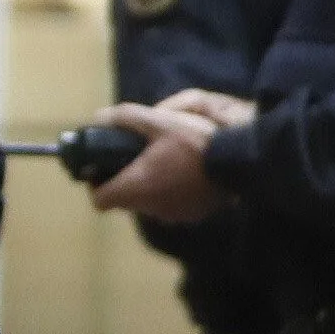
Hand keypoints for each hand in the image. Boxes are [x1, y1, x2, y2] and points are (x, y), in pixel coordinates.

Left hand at [87, 99, 235, 222]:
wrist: (238, 162)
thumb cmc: (195, 142)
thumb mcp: (159, 121)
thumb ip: (126, 118)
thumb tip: (100, 117)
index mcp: (136, 186)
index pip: (100, 200)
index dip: (96, 185)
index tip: (103, 169)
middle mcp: (150, 207)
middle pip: (124, 201)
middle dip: (125, 181)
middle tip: (135, 157)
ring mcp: (172, 215)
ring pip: (148, 204)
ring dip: (149, 187)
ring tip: (163, 162)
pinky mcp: (191, 215)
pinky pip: (170, 206)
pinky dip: (170, 193)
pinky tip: (183, 174)